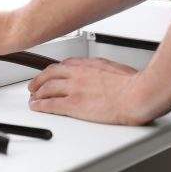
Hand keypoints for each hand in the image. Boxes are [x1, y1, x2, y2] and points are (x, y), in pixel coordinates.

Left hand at [27, 57, 147, 124]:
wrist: (138, 94)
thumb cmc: (134, 84)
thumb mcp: (116, 69)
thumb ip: (103, 71)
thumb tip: (103, 75)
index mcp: (88, 64)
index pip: (63, 65)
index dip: (53, 72)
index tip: (50, 75)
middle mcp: (77, 74)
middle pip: (50, 75)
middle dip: (39, 81)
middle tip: (34, 86)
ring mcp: (74, 88)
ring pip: (47, 89)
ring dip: (37, 94)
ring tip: (33, 98)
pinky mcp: (74, 104)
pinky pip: (51, 104)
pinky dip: (40, 105)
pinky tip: (36, 107)